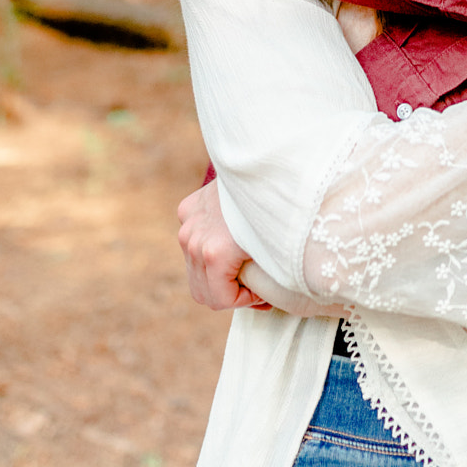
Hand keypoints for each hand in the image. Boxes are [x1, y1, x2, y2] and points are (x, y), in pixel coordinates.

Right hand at [177, 181, 271, 311]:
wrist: (268, 164)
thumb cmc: (279, 211)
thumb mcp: (273, 254)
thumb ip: (261, 281)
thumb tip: (267, 301)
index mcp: (214, 254)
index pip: (218, 300)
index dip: (243, 301)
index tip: (262, 291)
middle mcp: (193, 240)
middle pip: (202, 291)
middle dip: (228, 292)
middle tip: (254, 283)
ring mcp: (188, 223)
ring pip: (193, 269)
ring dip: (216, 272)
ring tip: (243, 262)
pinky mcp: (187, 208)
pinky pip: (192, 241)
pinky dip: (207, 247)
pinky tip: (231, 238)